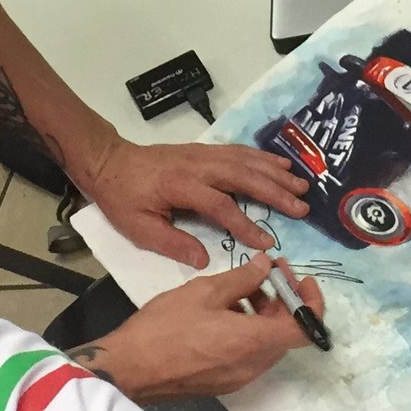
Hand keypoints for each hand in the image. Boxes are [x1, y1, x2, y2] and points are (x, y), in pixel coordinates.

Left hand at [69, 136, 308, 267]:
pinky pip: (238, 151)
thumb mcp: (139, 228)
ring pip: (245, 161)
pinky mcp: (203, 150)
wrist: (109, 161)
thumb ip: (172, 243)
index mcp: (181, 186)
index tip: (267, 243)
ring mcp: (202, 154)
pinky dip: (261, 157)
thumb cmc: (122, 198)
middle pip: (243, 176)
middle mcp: (197, 165)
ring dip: (275, 172)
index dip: (246, 224)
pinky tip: (279, 164)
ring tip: (301, 185)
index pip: (221, 206)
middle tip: (301, 206)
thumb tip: (204, 260)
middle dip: (275, 191)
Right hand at [78, 256, 325, 402]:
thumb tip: (266, 265)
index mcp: (254, 342)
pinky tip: (224, 309)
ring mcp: (239, 378)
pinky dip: (248, 329)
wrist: (129, 369)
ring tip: (241, 286)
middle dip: (284, 301)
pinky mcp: (223, 382)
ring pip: (266, 342)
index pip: (305, 329)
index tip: (302, 279)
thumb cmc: (165, 327)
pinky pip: (249, 353)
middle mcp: (254, 365)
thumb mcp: (204, 292)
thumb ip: (242, 278)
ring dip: (264, 313)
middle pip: (286, 333)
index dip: (311, 302)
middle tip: (268, 272)